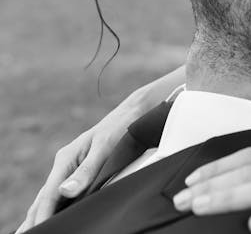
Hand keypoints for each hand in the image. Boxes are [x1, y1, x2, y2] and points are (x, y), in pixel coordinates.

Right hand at [15, 101, 140, 231]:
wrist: (131, 114)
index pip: (49, 193)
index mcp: (66, 158)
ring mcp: (71, 168)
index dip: (43, 213)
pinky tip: (53, 215)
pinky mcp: (80, 171)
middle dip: (35, 217)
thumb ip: (86, 171)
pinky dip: (53, 206)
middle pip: (45, 196)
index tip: (39, 229)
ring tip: (32, 229)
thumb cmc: (118, 129)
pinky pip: (62, 193)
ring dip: (42, 212)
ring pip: (51, 195)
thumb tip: (64, 191)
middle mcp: (65, 164)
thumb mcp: (103, 149)